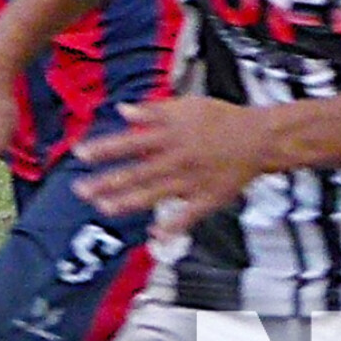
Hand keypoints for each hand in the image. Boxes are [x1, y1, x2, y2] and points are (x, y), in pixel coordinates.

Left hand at [72, 95, 274, 227]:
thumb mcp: (186, 105)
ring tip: (104, 208)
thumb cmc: (222, 120)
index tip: (80, 154)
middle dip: (106, 182)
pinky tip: (155, 235)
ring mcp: (191, 182)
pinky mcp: (207, 199)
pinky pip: (187, 216)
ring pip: (154, 195)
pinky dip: (172, 226)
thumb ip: (153, 110)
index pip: (129, 142)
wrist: (260, 139)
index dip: (104, 149)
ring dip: (127, 203)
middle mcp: (177, 159)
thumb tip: (123, 110)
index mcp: (170, 135)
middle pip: (136, 172)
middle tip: (80, 190)